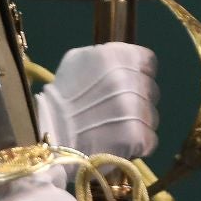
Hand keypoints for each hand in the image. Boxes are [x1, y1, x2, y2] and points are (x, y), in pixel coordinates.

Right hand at [36, 43, 158, 159]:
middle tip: (115, 112)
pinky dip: (137, 145)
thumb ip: (107, 59)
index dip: (138, 74)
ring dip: (137, 123)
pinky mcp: (136, 135)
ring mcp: (134, 108)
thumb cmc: (62, 96)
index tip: (127, 86)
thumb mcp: (78, 61)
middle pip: (151, 91)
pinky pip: (149, 140)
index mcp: (116, 56)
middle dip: (137, 100)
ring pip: (151, 116)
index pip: (147, 62)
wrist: (49, 133)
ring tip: (113, 130)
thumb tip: (124, 64)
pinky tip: (117, 144)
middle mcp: (129, 79)